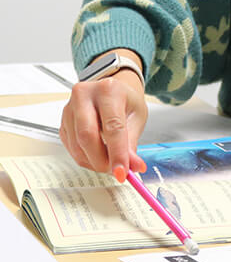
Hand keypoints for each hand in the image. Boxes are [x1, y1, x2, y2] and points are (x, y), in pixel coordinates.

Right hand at [60, 53, 147, 178]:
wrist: (111, 89)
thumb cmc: (125, 100)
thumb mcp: (137, 117)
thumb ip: (132, 143)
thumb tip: (134, 167)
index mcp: (108, 89)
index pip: (112, 126)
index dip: (117, 153)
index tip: (122, 172)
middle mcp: (84, 95)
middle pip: (88, 136)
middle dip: (102, 160)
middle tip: (115, 171)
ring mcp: (69, 107)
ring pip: (77, 144)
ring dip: (93, 161)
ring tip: (109, 163)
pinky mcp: (63, 120)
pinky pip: (71, 146)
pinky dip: (85, 157)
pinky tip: (97, 156)